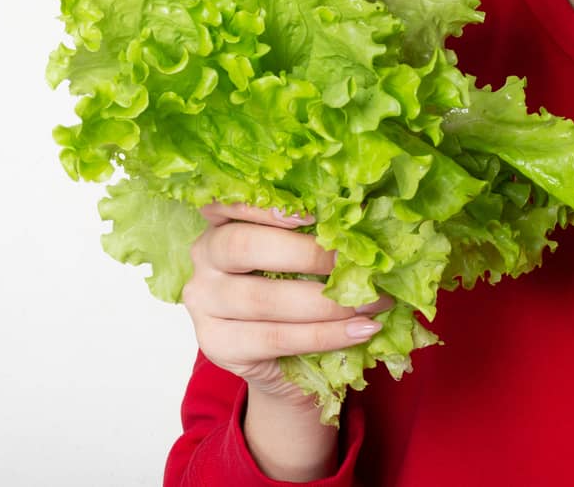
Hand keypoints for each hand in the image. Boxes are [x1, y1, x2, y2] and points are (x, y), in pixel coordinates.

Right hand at [181, 200, 394, 408]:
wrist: (285, 366)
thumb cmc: (296, 300)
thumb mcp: (300, 263)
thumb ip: (314, 239)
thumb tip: (361, 218)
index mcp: (219, 227)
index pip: (224, 205)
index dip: (262, 207)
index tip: (311, 215)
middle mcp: (203, 261)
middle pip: (242, 246)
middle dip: (304, 253)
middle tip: (353, 262)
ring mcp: (205, 306)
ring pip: (261, 298)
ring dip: (324, 302)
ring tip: (370, 304)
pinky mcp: (218, 346)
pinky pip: (277, 337)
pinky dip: (325, 334)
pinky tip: (360, 330)